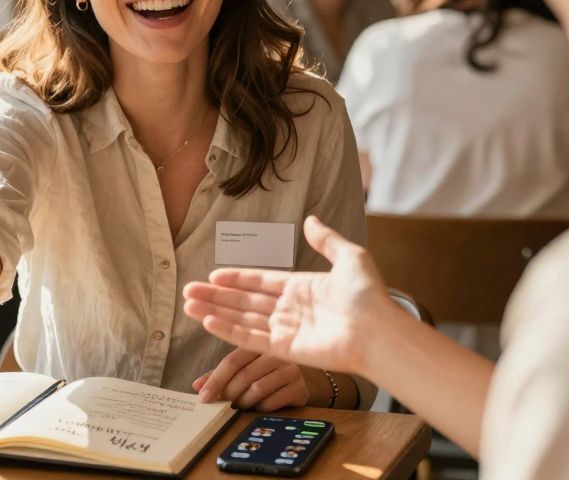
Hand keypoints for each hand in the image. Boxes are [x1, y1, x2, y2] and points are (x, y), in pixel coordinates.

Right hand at [183, 216, 397, 374]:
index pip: (261, 282)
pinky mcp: (285, 349)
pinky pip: (251, 338)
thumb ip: (326, 240)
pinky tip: (208, 321)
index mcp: (303, 288)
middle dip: (216, 296)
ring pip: (242, 319)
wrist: (379, 331)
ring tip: (189, 305)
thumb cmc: (369, 296)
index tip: (213, 275)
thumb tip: (311, 220)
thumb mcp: (350, 257)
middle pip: (245, 301)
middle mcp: (291, 310)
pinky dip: (228, 330)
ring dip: (214, 312)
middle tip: (189, 291)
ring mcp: (287, 330)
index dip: (237, 278)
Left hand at [191, 348, 307, 409]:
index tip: (203, 397)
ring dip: (243, 402)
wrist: (298, 378)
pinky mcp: (299, 388)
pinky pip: (272, 402)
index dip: (215, 380)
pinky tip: (258, 407)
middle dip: (229, 394)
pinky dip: (260, 408)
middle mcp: (275, 354)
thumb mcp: (240, 368)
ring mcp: (290, 370)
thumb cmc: (263, 372)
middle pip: (244, 376)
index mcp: (257, 344)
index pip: (232, 361)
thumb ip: (218, 375)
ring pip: (257, 390)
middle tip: (222, 404)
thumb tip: (197, 387)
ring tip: (239, 405)